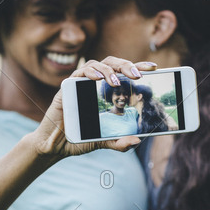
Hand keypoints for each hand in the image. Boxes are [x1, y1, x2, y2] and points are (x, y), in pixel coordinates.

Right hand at [30, 57, 156, 161]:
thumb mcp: (104, 141)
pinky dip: (90, 72)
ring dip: (109, 70)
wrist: (55, 146)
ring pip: (97, 64)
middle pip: (112, 64)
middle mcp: (94, 83)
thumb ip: (119, 142)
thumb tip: (137, 141)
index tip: (154, 68)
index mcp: (106, 91)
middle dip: (127, 65)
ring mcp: (81, 83)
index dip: (138, 67)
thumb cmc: (79, 139)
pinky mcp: (67, 86)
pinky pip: (79, 73)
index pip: (124, 73)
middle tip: (137, 75)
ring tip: (117, 82)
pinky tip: (97, 79)